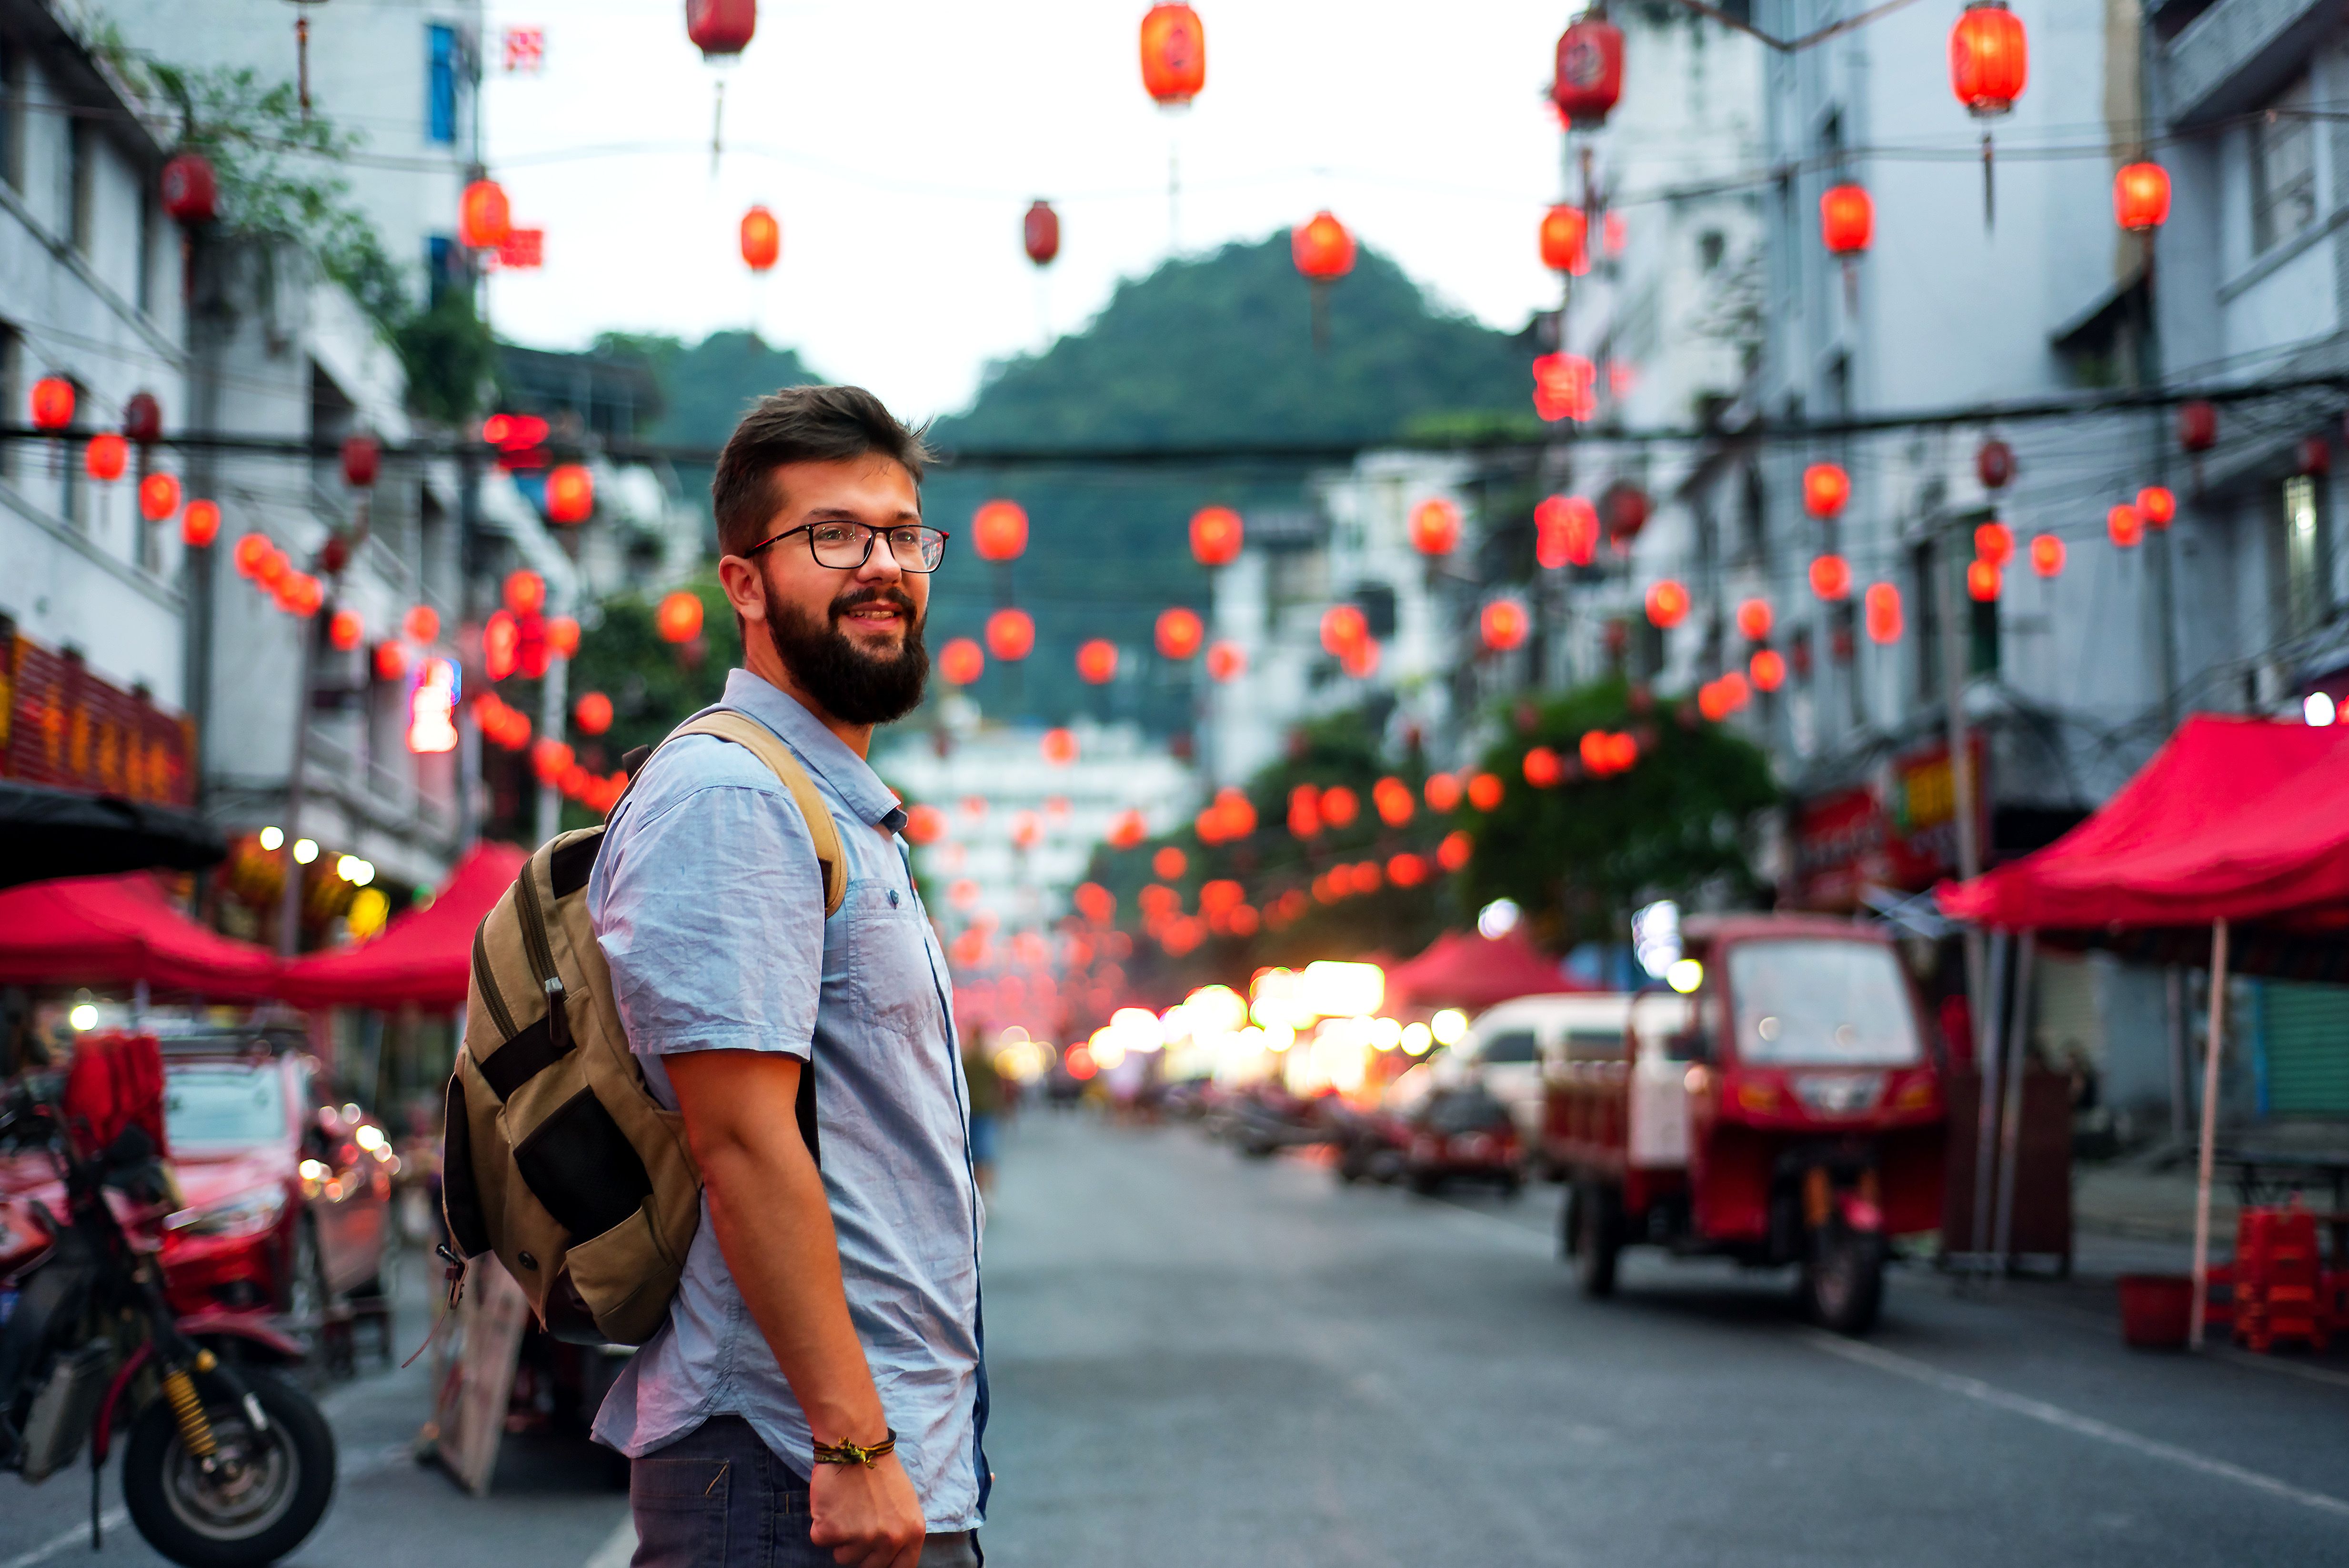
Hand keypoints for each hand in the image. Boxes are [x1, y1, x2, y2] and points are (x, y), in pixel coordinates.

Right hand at [807, 1450, 924, 1567]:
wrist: (855, 1443)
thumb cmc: (879, 1471)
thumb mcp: (905, 1505)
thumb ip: (900, 1534)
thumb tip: (890, 1559)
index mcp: (912, 1533)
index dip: (883, 1567)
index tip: (871, 1560)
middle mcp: (890, 1539)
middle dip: (859, 1551)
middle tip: (855, 1522)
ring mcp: (862, 1537)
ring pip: (843, 1557)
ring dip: (839, 1538)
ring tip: (845, 1508)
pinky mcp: (833, 1531)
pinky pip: (820, 1541)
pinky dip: (820, 1525)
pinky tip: (831, 1502)